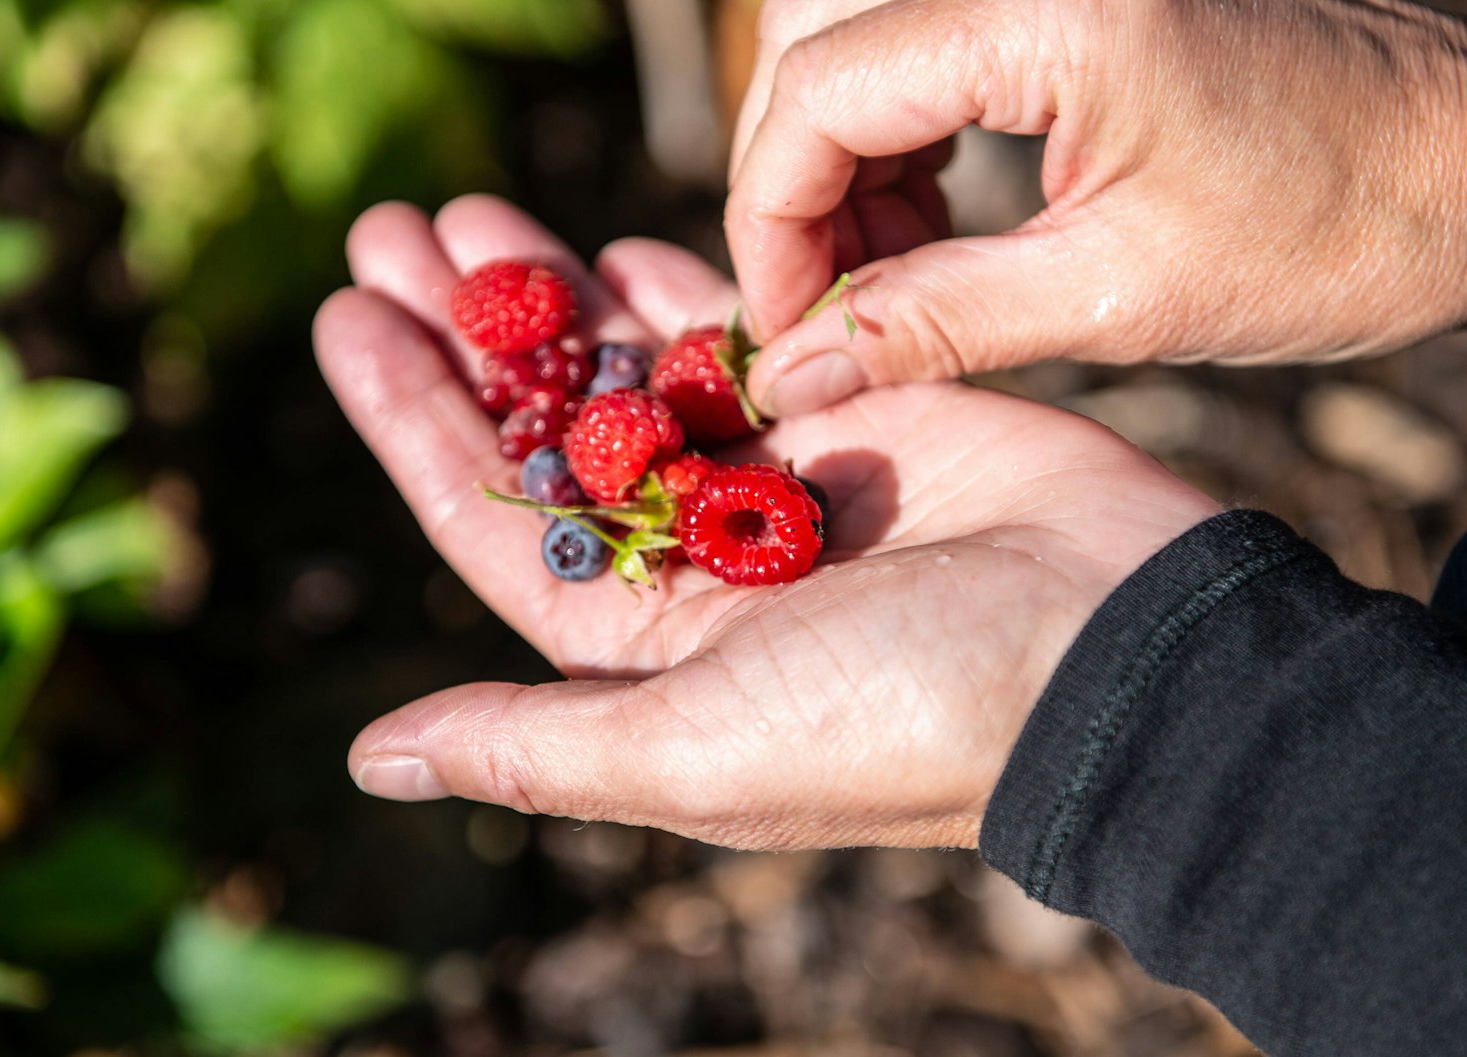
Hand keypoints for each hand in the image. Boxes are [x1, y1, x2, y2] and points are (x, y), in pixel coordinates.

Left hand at [313, 195, 1219, 850]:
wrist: (1118, 651)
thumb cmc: (906, 720)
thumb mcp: (697, 752)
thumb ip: (537, 741)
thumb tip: (376, 756)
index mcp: (646, 650)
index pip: (495, 520)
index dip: (415, 422)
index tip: (348, 321)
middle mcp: (699, 568)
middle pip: (550, 435)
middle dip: (468, 337)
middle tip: (386, 233)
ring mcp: (778, 488)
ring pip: (634, 377)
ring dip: (552, 296)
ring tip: (467, 214)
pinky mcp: (857, 421)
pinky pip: (741, 348)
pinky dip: (679, 296)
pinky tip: (611, 242)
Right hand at [727, 0, 1466, 416]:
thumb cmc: (1344, 226)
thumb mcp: (1120, 299)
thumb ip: (934, 323)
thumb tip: (794, 368)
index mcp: (1046, 11)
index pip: (819, 94)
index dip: (773, 222)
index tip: (786, 329)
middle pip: (819, 50)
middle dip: (799, 188)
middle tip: (831, 308)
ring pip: (865, 41)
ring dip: (849, 161)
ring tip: (892, 277)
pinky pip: (933, 40)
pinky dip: (909, 131)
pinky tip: (938, 218)